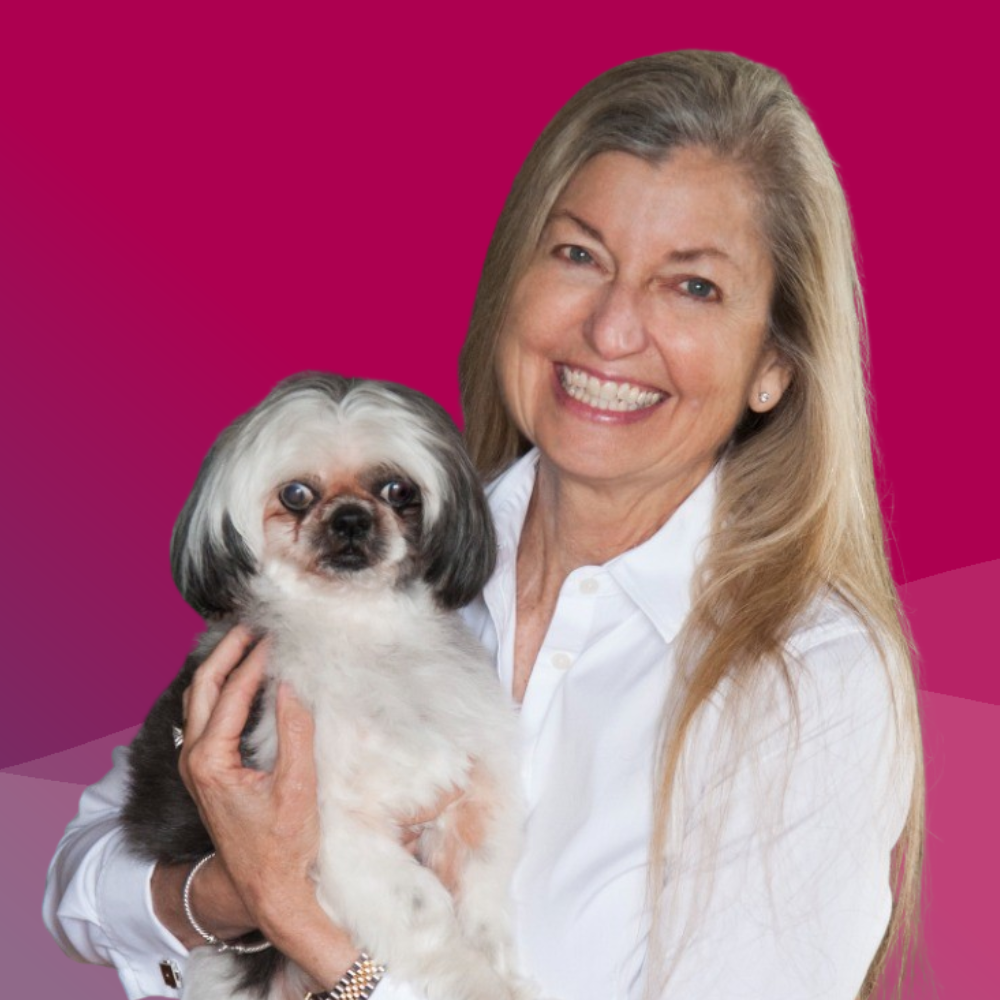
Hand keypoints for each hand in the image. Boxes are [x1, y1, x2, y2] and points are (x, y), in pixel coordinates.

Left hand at [171, 626, 358, 984]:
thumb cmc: (284, 844)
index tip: (277, 637)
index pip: (232, 694)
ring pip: (200, 701)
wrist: (263, 886)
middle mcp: (196, 760)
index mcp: (211, 762)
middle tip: (252, 626)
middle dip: (226, 652)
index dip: (255, 661)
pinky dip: (223, 690)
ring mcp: (198, 766)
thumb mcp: (297, 786)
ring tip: (247, 643)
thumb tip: (291, 684)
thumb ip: (294, 731)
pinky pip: (207, 716)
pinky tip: (245, 681)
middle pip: (202, 688)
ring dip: (221, 668)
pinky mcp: (208, 771)